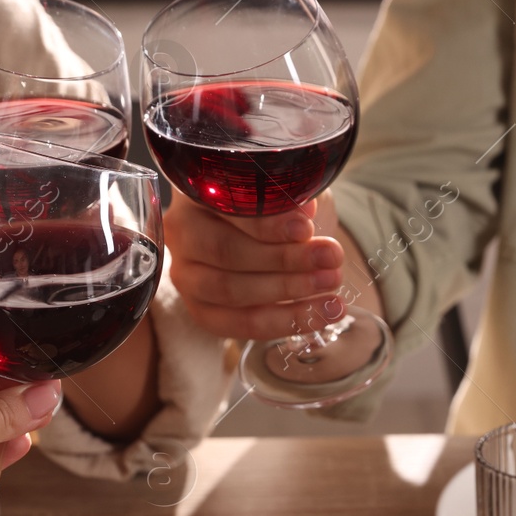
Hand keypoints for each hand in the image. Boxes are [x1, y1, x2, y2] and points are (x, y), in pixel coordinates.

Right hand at [165, 192, 346, 339]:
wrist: (282, 239)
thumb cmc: (281, 208)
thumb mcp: (290, 190)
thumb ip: (293, 194)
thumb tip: (303, 210)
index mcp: (197, 191)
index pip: (225, 207)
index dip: (266, 223)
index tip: (306, 229)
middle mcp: (183, 232)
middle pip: (225, 251)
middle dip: (283, 259)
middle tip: (330, 258)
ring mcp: (187, 275)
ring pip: (230, 290)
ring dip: (288, 291)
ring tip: (331, 285)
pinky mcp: (203, 312)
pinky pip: (242, 324)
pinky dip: (287, 321)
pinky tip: (324, 313)